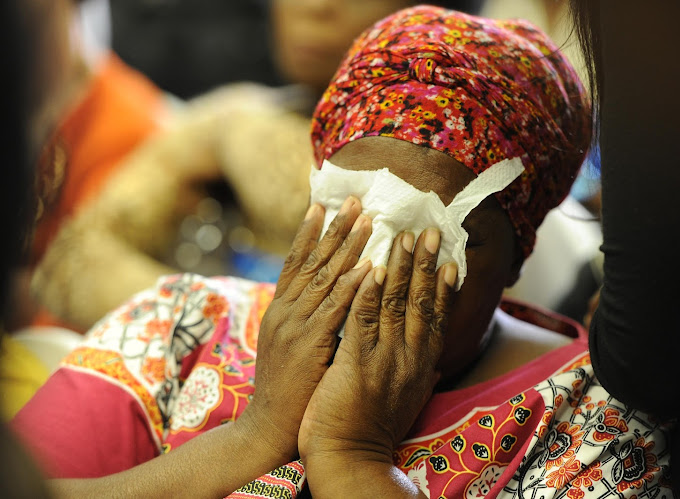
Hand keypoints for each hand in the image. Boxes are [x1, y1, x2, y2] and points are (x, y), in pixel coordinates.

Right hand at [237, 197, 372, 462]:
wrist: (268, 429)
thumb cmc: (286, 389)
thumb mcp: (288, 347)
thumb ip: (304, 321)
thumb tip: (324, 300)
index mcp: (279, 311)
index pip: (294, 263)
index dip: (309, 233)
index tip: (322, 205)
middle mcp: (284, 311)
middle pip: (311, 261)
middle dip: (333, 228)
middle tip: (353, 199)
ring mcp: (294, 326)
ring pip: (324, 277)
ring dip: (347, 246)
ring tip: (367, 219)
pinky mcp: (309, 344)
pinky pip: (334, 308)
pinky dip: (352, 285)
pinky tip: (368, 265)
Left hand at [299, 229, 456, 467]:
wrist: (349, 460)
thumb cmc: (371, 429)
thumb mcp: (405, 401)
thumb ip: (417, 377)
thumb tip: (431, 367)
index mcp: (420, 365)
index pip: (434, 317)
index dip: (441, 287)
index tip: (449, 261)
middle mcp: (409, 358)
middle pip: (420, 302)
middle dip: (425, 264)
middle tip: (429, 231)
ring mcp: (384, 359)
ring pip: (395, 303)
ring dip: (399, 267)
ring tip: (402, 236)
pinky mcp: (356, 362)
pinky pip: (363, 319)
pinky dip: (367, 292)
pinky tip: (370, 267)